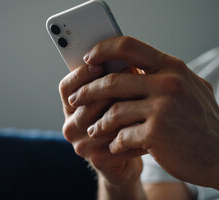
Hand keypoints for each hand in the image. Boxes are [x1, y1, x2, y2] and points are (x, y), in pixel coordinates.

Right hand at [59, 63, 145, 185]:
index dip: (81, 74)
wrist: (126, 158)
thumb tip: (125, 58)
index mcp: (70, 107)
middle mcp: (71, 126)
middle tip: (134, 76)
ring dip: (127, 106)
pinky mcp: (98, 159)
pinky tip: (152, 120)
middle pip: (85, 101)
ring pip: (105, 118)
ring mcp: (82, 145)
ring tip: (147, 97)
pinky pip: (119, 137)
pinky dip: (137, 127)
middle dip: (111, 86)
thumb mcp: (114, 97)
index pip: (66, 87)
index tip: (99, 63)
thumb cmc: (122, 120)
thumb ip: (115, 79)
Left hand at [68, 36, 218, 188]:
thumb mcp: (191, 88)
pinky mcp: (156, 133)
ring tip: (94, 130)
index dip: (104, 49)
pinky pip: (122, 135)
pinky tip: (115, 146)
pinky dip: (115, 142)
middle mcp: (168, 82)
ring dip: (99, 122)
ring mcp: (162, 108)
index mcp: (173, 67)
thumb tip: (135, 64)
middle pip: (113, 80)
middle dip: (88, 91)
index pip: (129, 45)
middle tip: (75, 100)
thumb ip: (166, 75)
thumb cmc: (204, 122)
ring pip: (113, 110)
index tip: (88, 58)